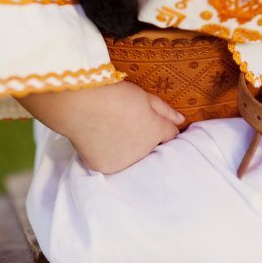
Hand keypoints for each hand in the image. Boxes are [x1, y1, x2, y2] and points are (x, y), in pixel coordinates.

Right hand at [15, 81, 183, 173]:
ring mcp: (125, 162)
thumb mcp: (143, 96)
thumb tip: (181, 121)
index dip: (160, 128)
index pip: (170, 136)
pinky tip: (99, 139)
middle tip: (124, 123)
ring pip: (131, 158)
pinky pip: (111, 163)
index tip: (147, 121)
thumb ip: (165, 111)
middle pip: (150, 149)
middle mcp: (145, 152)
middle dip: (143, 140)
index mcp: (156, 132)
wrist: (79, 104)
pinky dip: (107, 154)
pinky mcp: (106, 168)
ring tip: (111, 130)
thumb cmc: (112, 95)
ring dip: (127, 150)